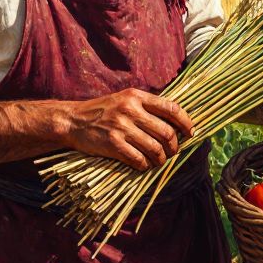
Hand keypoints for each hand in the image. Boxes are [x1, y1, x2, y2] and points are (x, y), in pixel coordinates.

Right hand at [63, 89, 194, 170]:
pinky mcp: (113, 144)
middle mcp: (130, 110)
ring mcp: (122, 127)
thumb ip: (146, 107)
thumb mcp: (124, 99)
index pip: (171, 108)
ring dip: (160, 159)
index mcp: (136, 96)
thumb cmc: (102, 111)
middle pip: (167, 132)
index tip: (190, 133)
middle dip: (173, 147)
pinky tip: (143, 165)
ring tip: (158, 161)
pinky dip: (145, 166)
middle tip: (171, 152)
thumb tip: (174, 122)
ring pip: (155, 149)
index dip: (185, 122)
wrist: (73, 120)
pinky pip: (139, 160)